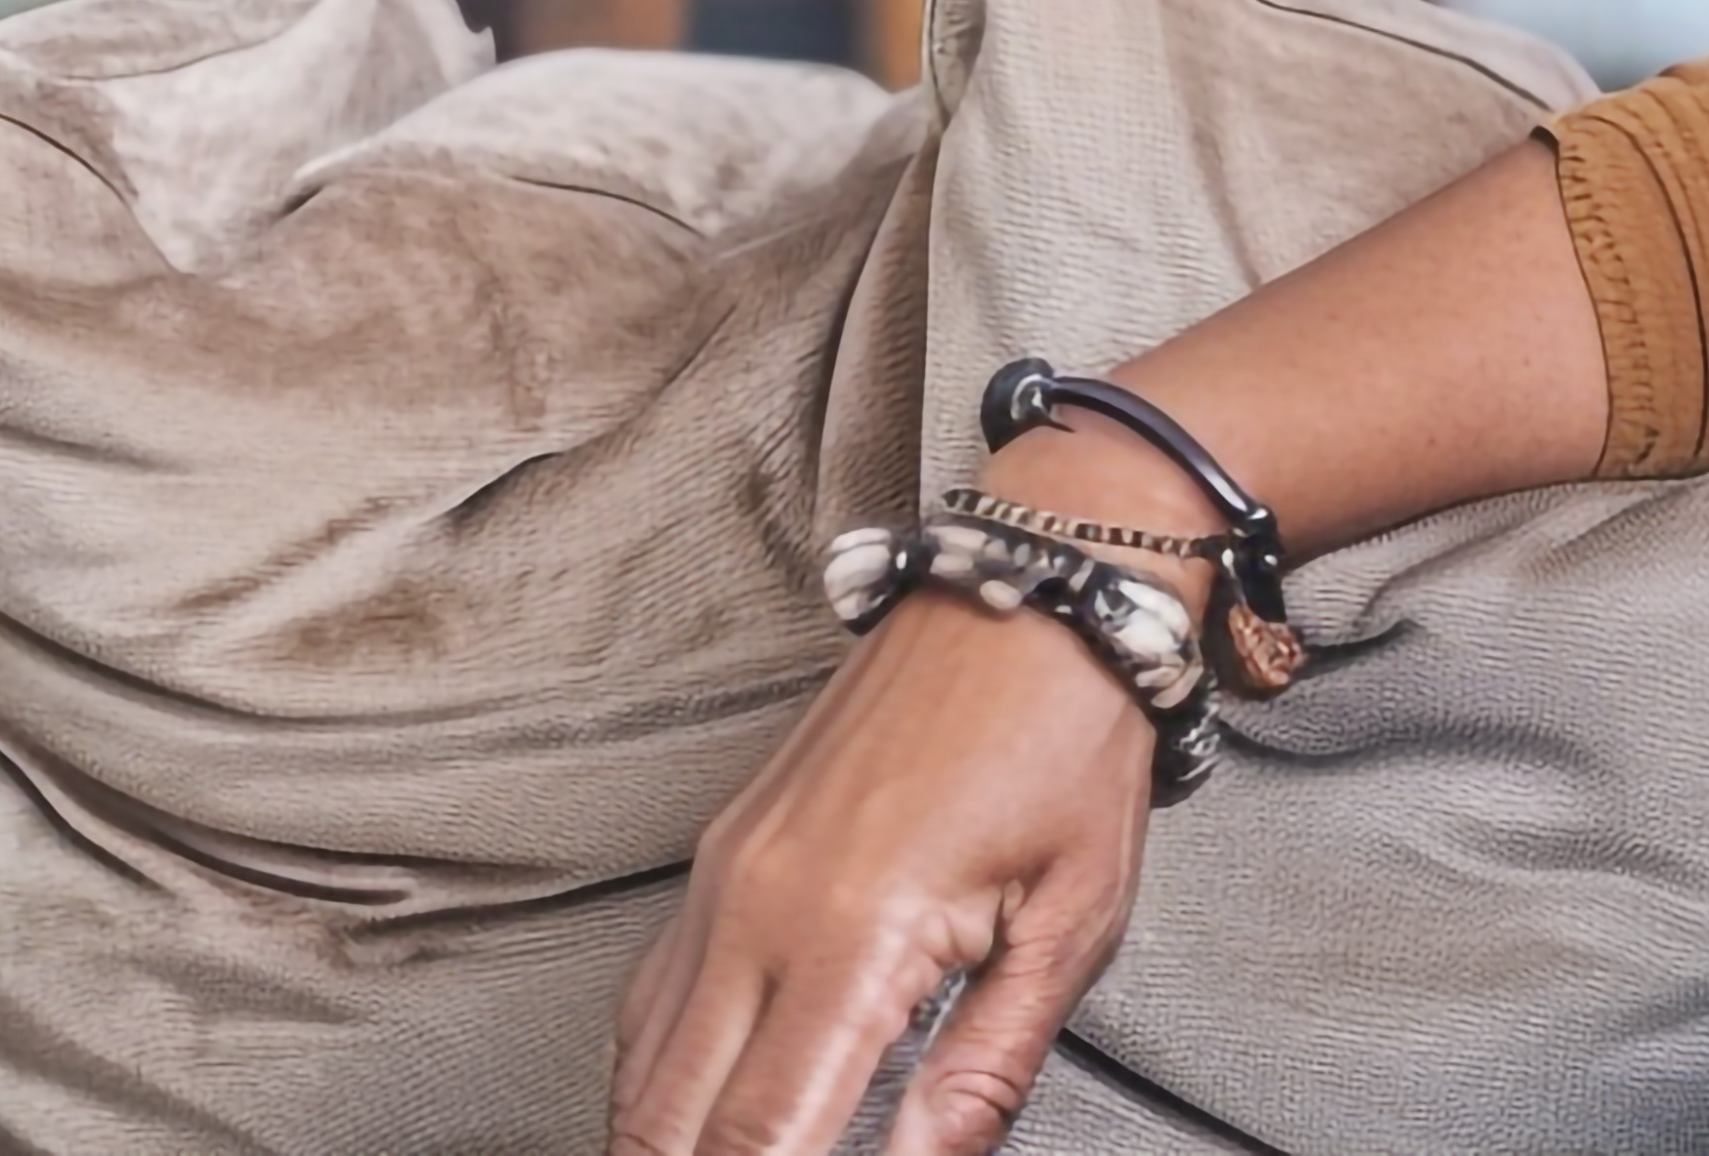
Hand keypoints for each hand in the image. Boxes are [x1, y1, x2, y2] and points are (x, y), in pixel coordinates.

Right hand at [609, 567, 1167, 1155]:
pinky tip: (698, 1106)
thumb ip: (987, 1069)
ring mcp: (723, 878)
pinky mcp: (718, 855)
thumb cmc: (1066, 742)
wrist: (1030, 605)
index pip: (763, 1134)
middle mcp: (757, 910)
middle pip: (668, 1119)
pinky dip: (659, 1072)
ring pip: (639, 1066)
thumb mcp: (1070, 924)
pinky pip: (649, 997)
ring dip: (667, 1137)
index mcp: (852, 936)